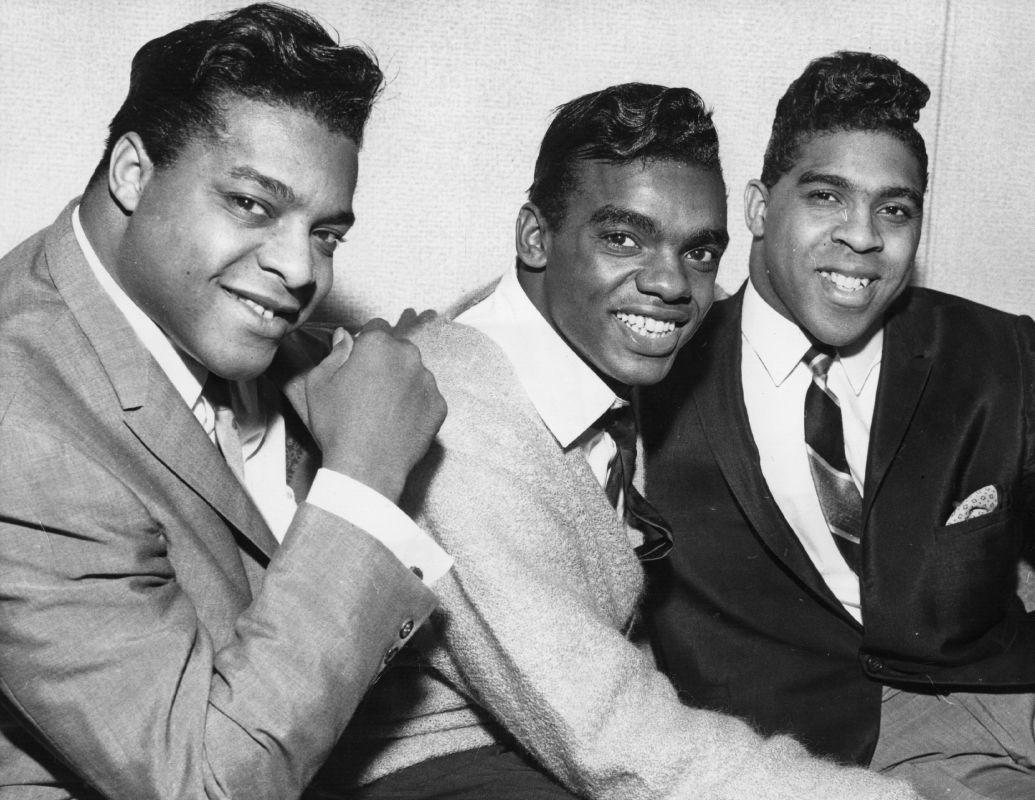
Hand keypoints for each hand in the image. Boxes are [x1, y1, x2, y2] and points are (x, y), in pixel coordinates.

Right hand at [305, 313, 445, 502]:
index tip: (359, 360)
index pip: (376, 328)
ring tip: (383, 409)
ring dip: (402, 381)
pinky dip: (416, 404)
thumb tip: (344, 336)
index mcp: (378, 345)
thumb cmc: (338, 425)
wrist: (366, 467)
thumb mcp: (319, 384)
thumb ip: (334, 353)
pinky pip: (427, 397)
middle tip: (369, 388)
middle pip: (398, 348)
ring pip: (415, 372)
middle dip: (386, 361)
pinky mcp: (439, 406)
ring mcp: (427, 381)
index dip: (365, 343)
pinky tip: (398, 421)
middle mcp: (408, 356)